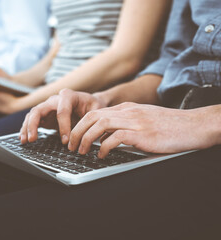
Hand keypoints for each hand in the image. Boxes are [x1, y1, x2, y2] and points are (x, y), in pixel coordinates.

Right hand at [20, 89, 107, 143]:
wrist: (89, 104)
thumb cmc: (93, 106)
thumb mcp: (97, 109)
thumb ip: (92, 117)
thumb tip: (85, 131)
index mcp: (68, 96)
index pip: (62, 110)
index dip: (63, 126)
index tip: (66, 141)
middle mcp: (54, 99)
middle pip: (39, 109)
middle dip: (34, 124)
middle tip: (33, 139)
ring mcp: (47, 107)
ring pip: (32, 115)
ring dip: (27, 127)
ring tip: (25, 140)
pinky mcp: (44, 115)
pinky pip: (32, 121)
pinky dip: (27, 129)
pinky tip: (24, 138)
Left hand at [68, 102, 217, 157]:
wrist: (192, 125)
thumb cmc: (168, 126)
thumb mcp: (142, 120)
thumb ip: (122, 125)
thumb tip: (103, 138)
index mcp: (126, 108)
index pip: (95, 112)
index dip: (80, 125)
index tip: (74, 137)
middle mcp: (128, 112)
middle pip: (92, 116)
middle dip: (77, 131)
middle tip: (71, 145)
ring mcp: (134, 121)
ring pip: (100, 124)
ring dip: (86, 139)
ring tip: (81, 151)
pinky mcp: (142, 134)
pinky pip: (115, 138)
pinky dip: (103, 146)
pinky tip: (100, 155)